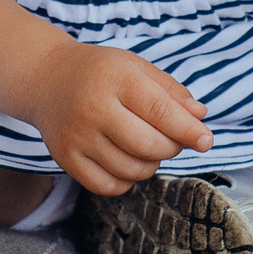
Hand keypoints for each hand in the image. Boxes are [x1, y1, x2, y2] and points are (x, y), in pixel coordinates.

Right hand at [23, 42, 212, 194]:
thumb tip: (199, 116)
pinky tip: (126, 161)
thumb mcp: (136, 67)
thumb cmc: (100, 72)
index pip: (160, 111)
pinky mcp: (65, 158)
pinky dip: (127, 181)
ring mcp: (77, 136)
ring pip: (131, 170)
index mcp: (116, 78)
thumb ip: (170, 91)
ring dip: (151, 165)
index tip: (206, 140)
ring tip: (147, 147)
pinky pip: (108, 186)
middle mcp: (93, 108)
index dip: (188, 130)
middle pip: (148, 146)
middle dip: (171, 148)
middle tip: (172, 138)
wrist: (46, 78)